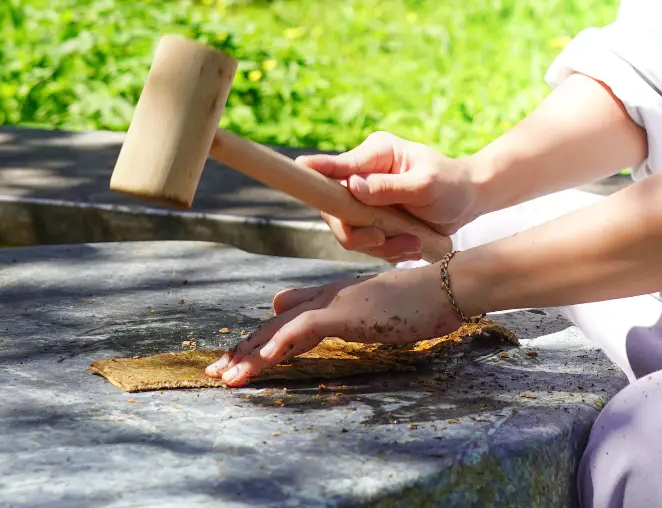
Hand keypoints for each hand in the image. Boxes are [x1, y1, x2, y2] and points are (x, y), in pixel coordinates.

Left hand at [205, 265, 461, 386]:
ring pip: (283, 329)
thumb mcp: (369, 306)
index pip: (286, 324)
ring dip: (253, 354)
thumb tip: (292, 304)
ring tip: (228, 376)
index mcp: (332, 300)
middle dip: (244, 351)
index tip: (236, 363)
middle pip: (275, 327)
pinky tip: (265, 357)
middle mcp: (326, 298)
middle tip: (216, 372)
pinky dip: (284, 342)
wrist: (445, 286)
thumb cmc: (416, 299)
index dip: (259, 343)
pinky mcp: (347, 311)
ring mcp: (335, 303)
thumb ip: (335, 307)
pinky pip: (307, 329)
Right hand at [298, 131, 481, 261]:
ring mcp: (365, 199)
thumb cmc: (451, 184)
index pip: (339, 165)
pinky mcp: (372, 221)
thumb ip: (389, 187)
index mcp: (376, 153)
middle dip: (358, 231)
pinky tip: (411, 245)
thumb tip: (352, 185)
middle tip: (383, 238)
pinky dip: (387, 251)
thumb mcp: (425, 185)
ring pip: (349, 231)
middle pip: (335, 208)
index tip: (299, 168)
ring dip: (380, 245)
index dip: (317, 171)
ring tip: (412, 243)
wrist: (467, 202)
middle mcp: (364, 174)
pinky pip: (366, 244)